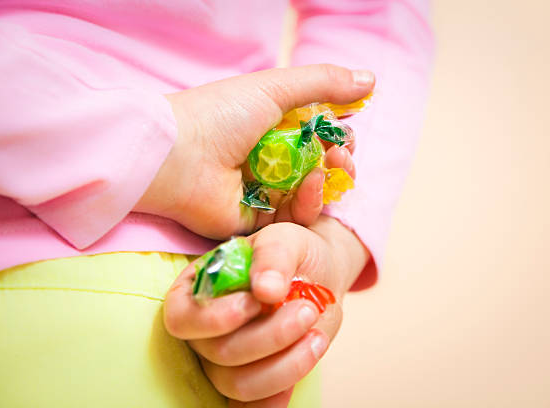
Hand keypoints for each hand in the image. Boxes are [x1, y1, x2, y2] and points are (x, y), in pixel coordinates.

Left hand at [135, 65, 373, 239]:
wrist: (178, 155)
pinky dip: (309, 203)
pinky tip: (311, 185)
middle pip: (319, 166)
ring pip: (311, 194)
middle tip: (343, 157)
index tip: (346, 135)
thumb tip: (371, 80)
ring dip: (329, 181)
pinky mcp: (256, 221)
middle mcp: (269, 159)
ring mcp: (263, 191)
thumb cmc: (222, 114)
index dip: (338, 136)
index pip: (319, 135)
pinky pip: (293, 218)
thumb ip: (324, 83)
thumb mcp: (275, 87)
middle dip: (340, 161)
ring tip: (334, 167)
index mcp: (272, 126)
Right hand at [164, 216, 369, 406]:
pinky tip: (302, 365)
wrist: (319, 272)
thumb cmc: (292, 251)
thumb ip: (272, 257)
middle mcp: (204, 329)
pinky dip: (278, 396)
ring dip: (285, 365)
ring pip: (239, 383)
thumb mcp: (284, 239)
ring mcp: (225, 359)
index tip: (257, 301)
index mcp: (196, 289)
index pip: (182, 317)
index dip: (216, 318)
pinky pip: (254, 405)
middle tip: (307, 310)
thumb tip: (266, 289)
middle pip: (218, 353)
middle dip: (269, 336)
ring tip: (316, 336)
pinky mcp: (253, 378)